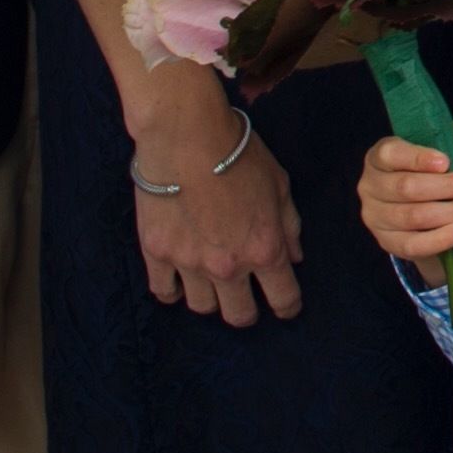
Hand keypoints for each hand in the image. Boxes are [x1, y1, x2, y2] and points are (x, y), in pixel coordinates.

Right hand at [131, 89, 304, 326]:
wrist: (187, 136)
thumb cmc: (239, 154)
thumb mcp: (280, 185)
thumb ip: (289, 226)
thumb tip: (295, 257)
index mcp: (264, 249)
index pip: (283, 298)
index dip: (288, 307)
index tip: (286, 307)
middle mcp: (228, 266)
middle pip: (239, 315)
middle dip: (247, 311)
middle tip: (245, 300)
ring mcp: (189, 263)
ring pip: (202, 307)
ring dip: (210, 298)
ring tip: (210, 283)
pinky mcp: (157, 253)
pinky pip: (164, 291)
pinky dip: (173, 290)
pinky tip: (178, 281)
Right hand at [360, 122, 452, 265]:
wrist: (431, 200)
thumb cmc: (440, 162)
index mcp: (380, 155)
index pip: (391, 154)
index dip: (417, 158)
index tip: (446, 163)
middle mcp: (370, 185)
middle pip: (405, 187)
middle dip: (445, 187)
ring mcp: (375, 216)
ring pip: (411, 217)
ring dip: (449, 214)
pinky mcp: (387, 242)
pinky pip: (411, 245)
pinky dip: (439, 240)